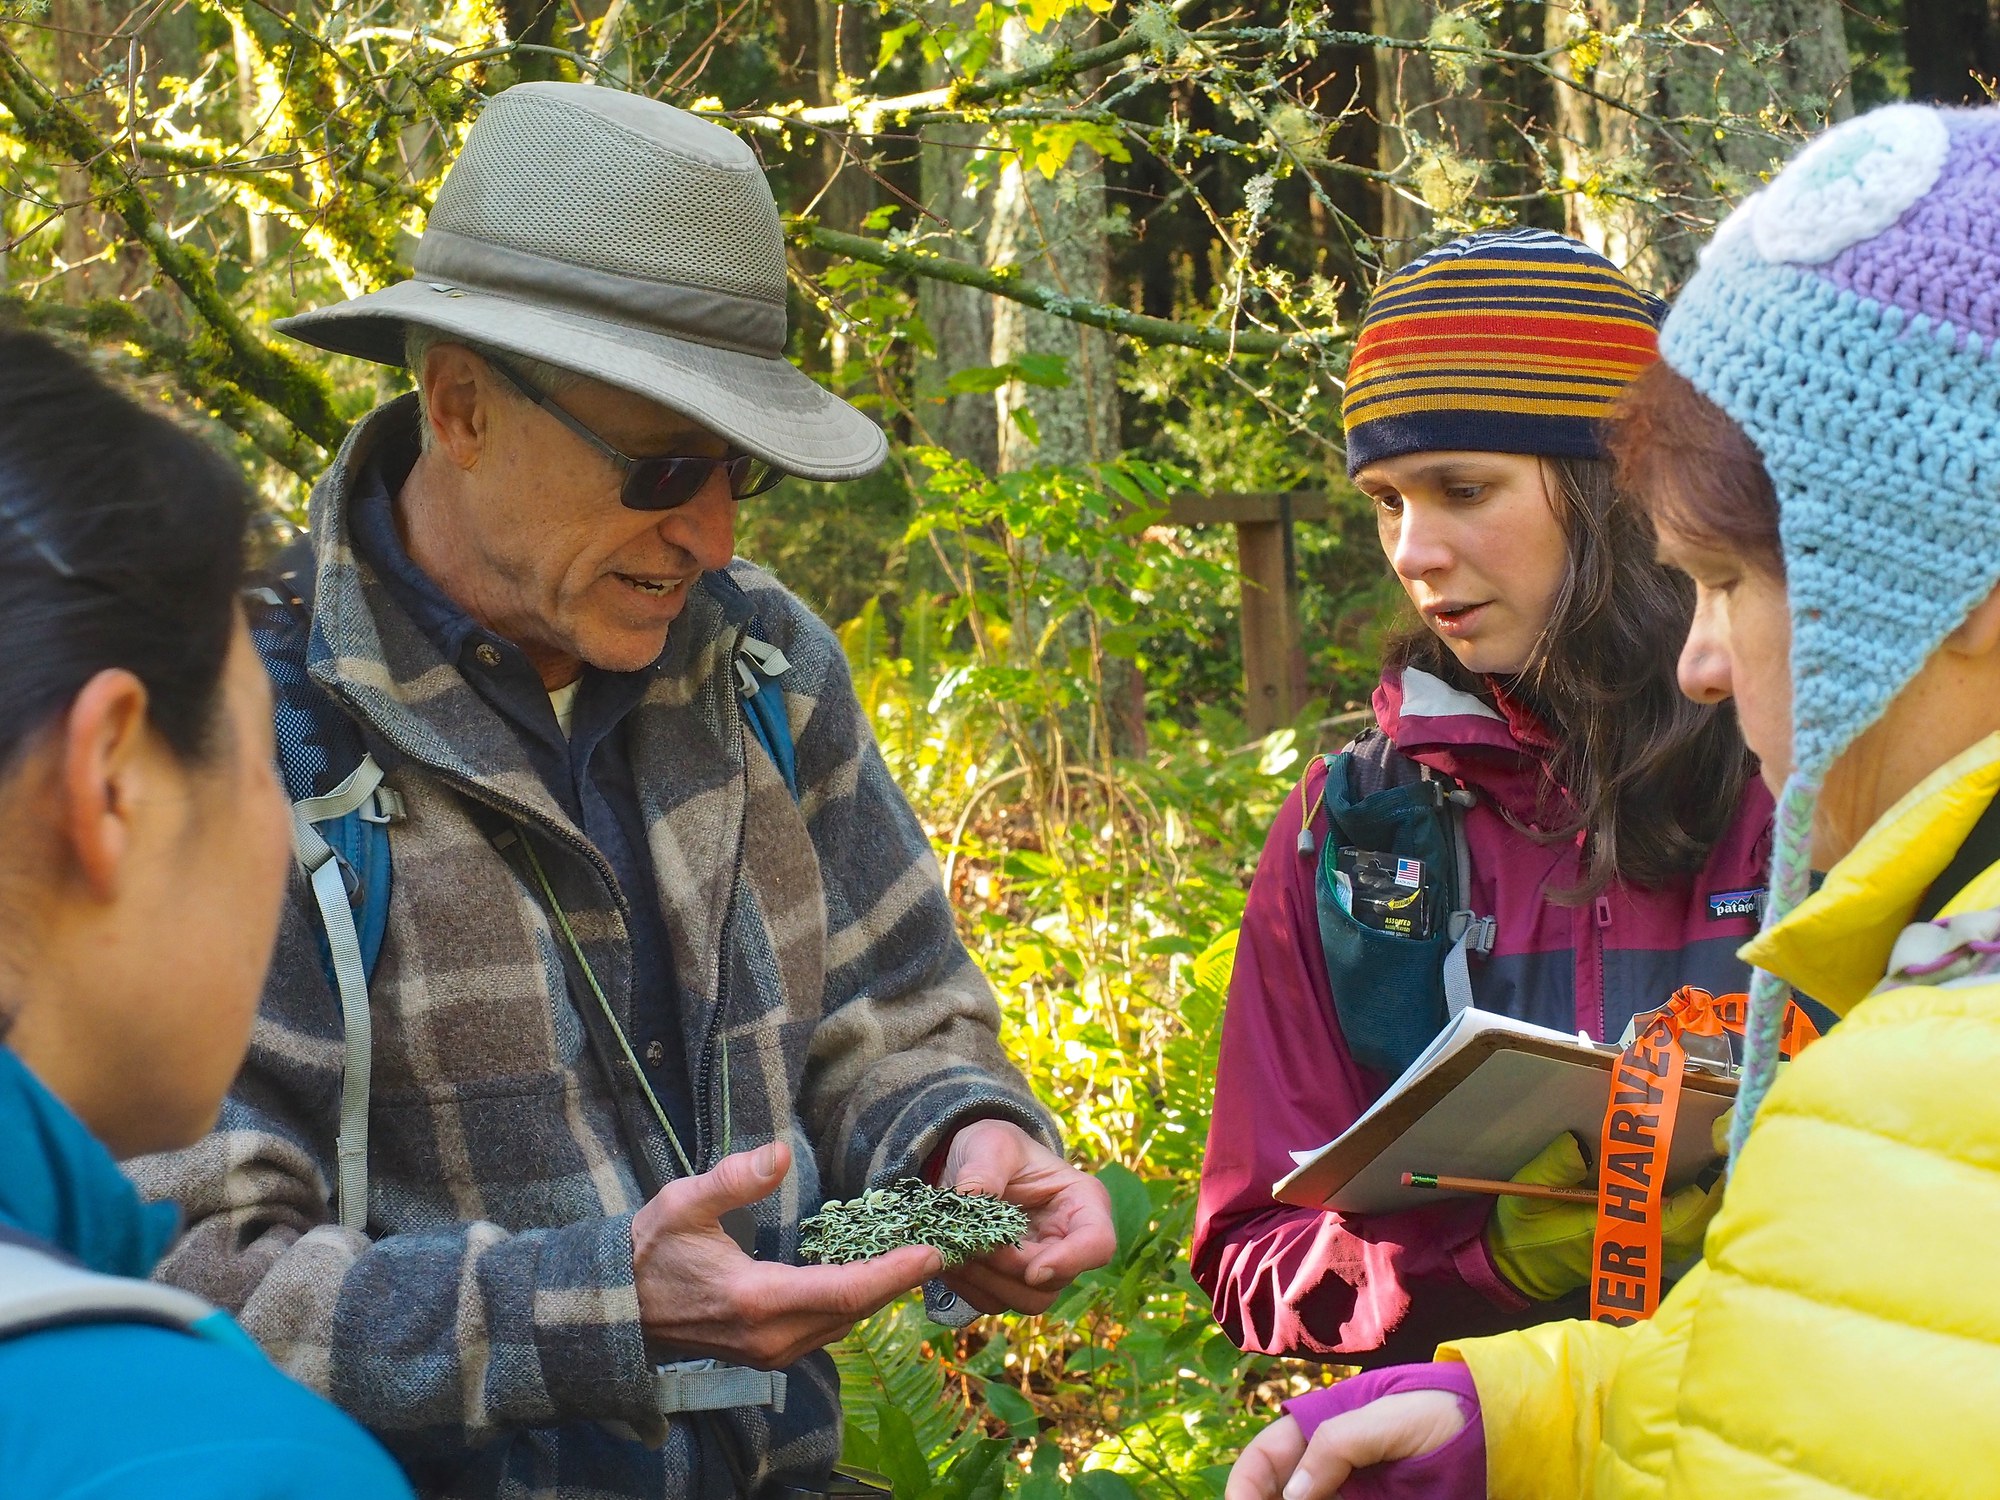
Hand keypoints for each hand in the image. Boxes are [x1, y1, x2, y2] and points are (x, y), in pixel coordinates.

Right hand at [632, 1140, 940, 1367]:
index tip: (934, 1251)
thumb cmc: (649, 1251)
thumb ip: (732, 1179)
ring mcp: (770, 1352)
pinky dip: (855, 1303)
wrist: (615, 1309)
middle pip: (856, 1310)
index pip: (847, 1290)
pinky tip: (870, 1276)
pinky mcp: (767, 1353)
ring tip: (915, 1257)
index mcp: (758, 1301)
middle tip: (941, 1245)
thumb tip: (778, 1152)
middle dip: (900, 1279)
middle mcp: (772, 1337)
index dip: (895, 1272)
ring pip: (845, 1323)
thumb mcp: (682, 1203)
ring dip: (881, 1293)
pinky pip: (827, 1328)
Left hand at [933, 1119, 1116, 1314]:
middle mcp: (1069, 1242)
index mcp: (1082, 1203)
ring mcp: (1042, 1267)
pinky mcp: (1010, 1282)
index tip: (1033, 1269)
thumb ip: (985, 1168)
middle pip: (1055, 1282)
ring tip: (957, 1248)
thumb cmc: (994, 1147)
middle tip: (973, 1243)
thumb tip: (971, 1198)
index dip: (1071, 1262)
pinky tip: (949, 1256)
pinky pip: (993, 1301)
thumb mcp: (991, 1143)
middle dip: (1010, 1269)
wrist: (969, 1163)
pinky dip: (968, 1286)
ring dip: (986, 1281)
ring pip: (1026, 1300)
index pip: (1098, 1244)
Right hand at [1224, 1395, 1466, 1499]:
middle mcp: (1331, 1468)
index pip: (1265, 1459)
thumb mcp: (1394, 1418)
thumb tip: (1293, 1494)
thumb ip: (1340, 1443)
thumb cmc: (1448, 1413)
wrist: (1503, 1435)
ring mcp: (1355, 1494)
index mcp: (1323, 1429)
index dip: (1244, 1487)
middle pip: (1281, 1496)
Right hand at [1485, 1132, 1724, 1300]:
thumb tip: (1581, 1143)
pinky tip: (1708, 1180)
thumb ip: (1553, 1167)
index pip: (1677, 1216)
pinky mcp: (1648, 1251)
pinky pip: (1689, 1233)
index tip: (1720, 1152)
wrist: (1519, 1269)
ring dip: (1716, 1197)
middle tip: (1732, 1140)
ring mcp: (1647, 1253)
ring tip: (1726, 1153)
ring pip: (1699, 1231)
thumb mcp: (1528, 1194)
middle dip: (1721, 1186)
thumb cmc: (1525, 1231)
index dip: (1705, 1189)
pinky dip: (1704, 1207)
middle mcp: (1640, 1247)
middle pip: (1701, 1224)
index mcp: (1614, 1232)